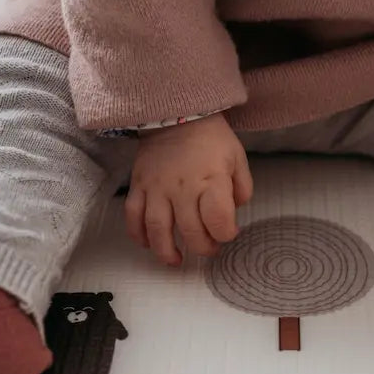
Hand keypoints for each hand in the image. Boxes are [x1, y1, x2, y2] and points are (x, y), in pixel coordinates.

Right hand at [125, 113, 252, 265]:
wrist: (175, 112)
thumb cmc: (210, 139)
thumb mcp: (237, 158)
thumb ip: (241, 189)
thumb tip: (234, 213)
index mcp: (211, 180)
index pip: (219, 219)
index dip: (226, 234)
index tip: (229, 232)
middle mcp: (183, 188)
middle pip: (190, 231)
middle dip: (203, 247)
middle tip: (208, 247)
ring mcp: (157, 188)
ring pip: (157, 229)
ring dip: (166, 252)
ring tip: (176, 260)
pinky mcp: (139, 185)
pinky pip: (132, 215)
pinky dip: (137, 234)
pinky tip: (148, 244)